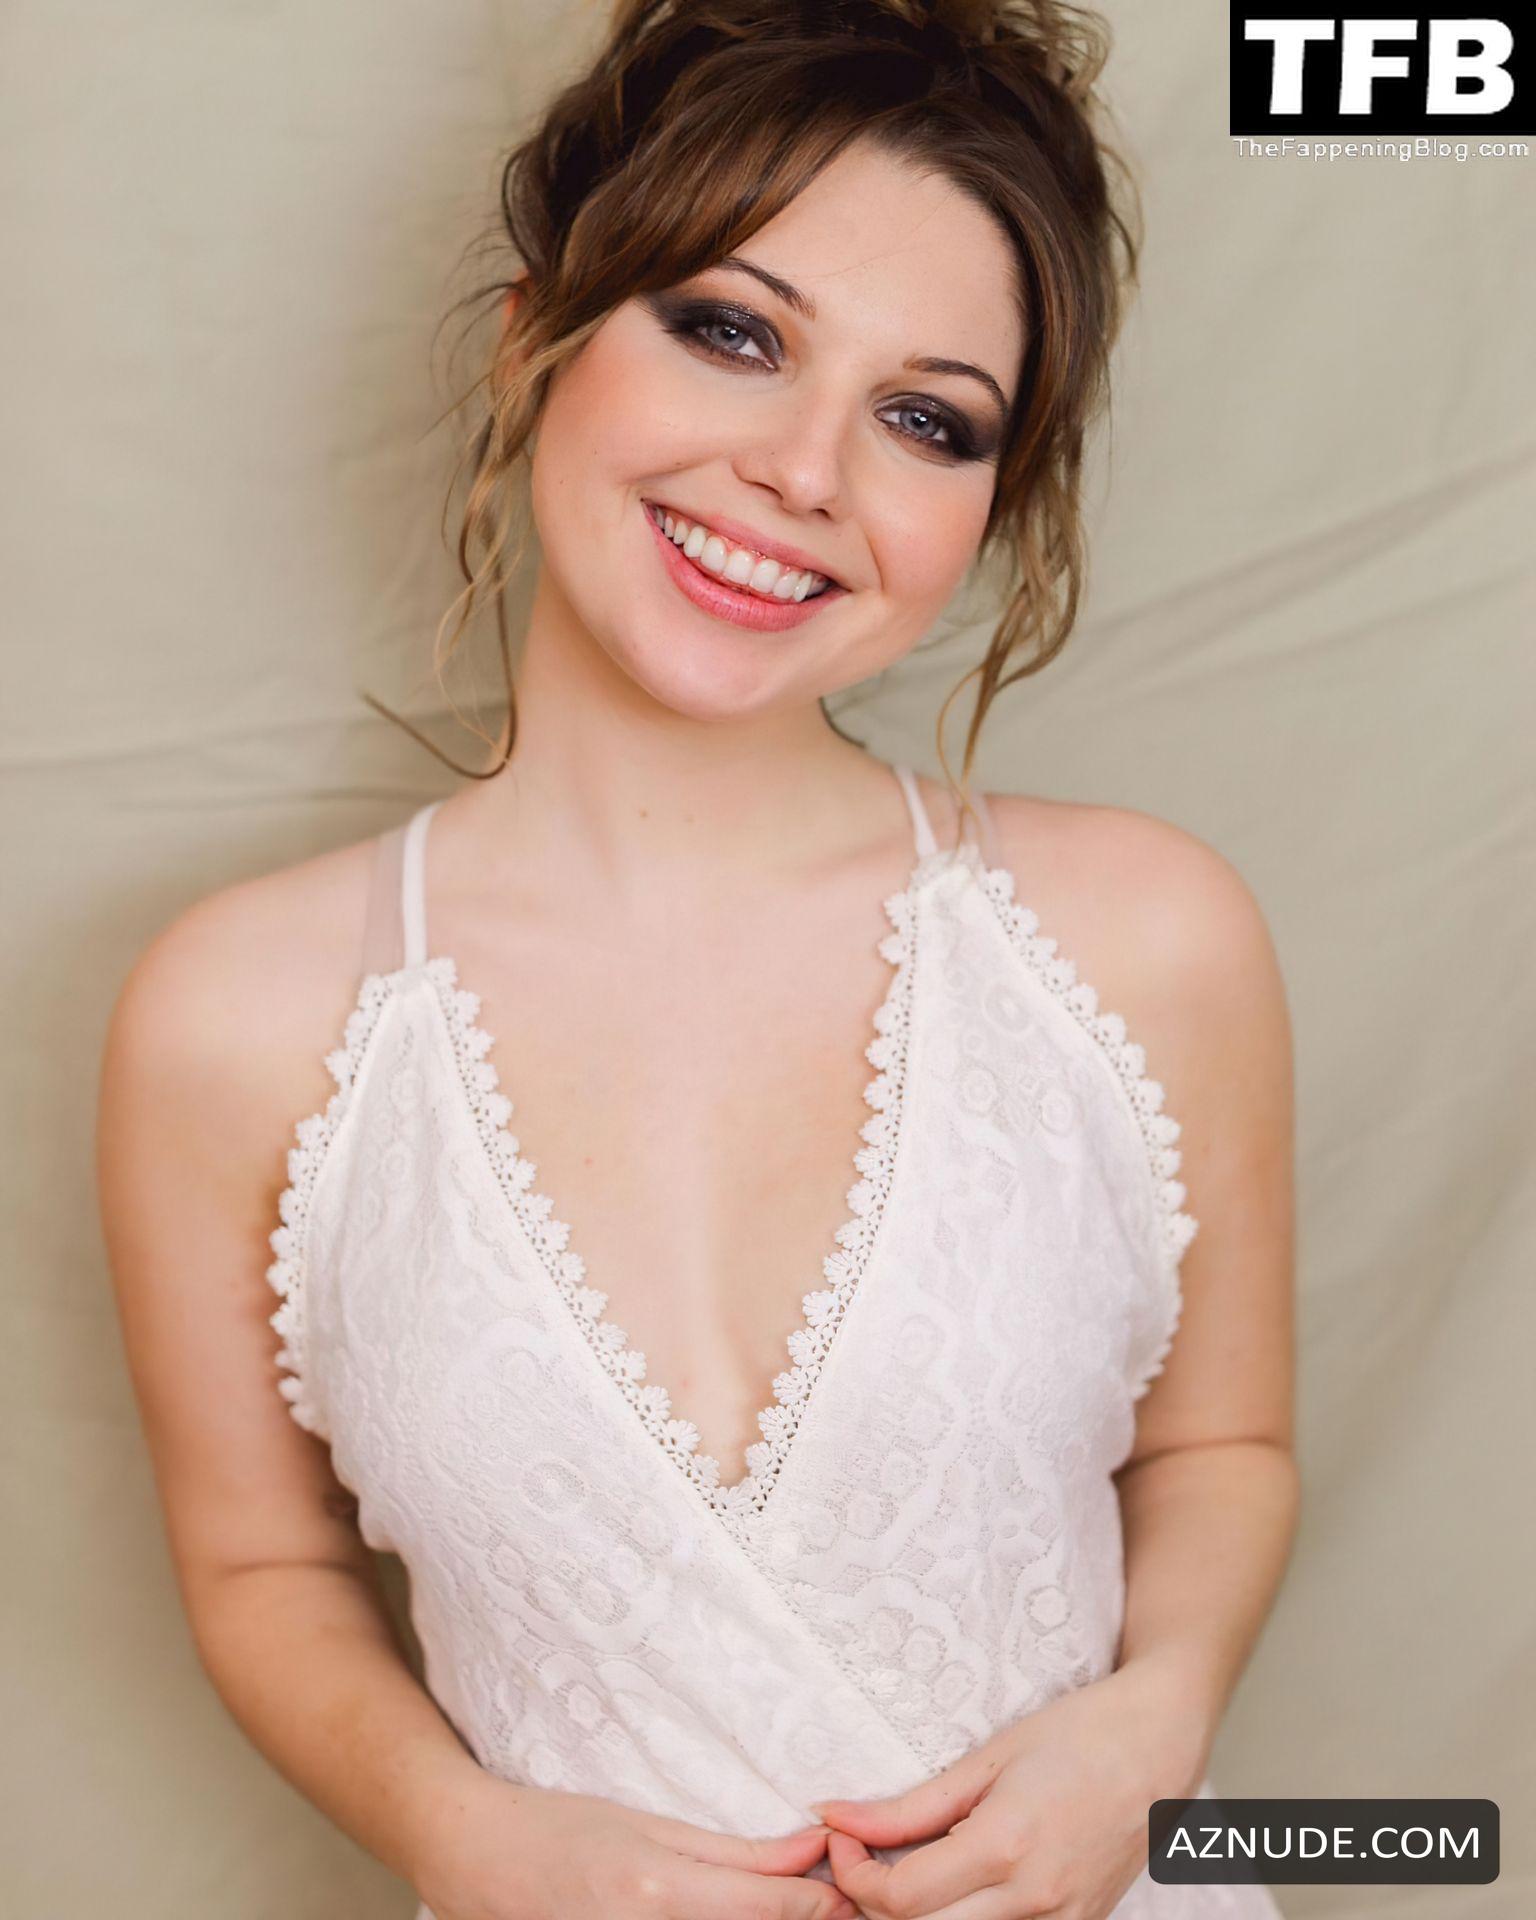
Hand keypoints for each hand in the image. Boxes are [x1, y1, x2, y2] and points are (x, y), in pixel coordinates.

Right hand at [414, 1769, 859, 1919]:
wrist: (473, 1858)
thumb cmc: (561, 1829)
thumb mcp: (651, 1826)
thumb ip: (737, 1852)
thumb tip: (814, 1846)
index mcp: (657, 1891)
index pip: (767, 1909)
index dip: (821, 1904)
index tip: (854, 1890)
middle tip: (831, 1903)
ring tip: (785, 1911)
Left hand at [810, 1661, 1208, 1918]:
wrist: (1161, 1744)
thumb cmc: (1078, 1734)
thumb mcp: (987, 1758)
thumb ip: (910, 1804)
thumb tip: (838, 1817)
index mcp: (1007, 1847)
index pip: (902, 1899)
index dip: (854, 1876)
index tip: (841, 1840)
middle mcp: (1036, 1900)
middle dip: (876, 1905)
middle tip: (861, 1860)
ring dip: (920, 1918)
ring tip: (905, 1873)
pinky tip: (955, 1888)